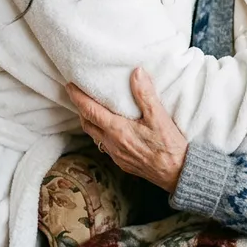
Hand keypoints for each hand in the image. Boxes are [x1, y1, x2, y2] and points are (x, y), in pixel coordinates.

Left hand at [65, 68, 187, 193]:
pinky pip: (104, 144)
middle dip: (79, 108)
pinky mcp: (122, 162)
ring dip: (88, 121)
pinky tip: (108, 127)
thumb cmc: (168, 145)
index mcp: (118, 130)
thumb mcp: (159, 116)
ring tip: (89, 108)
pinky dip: (99, 131)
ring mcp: (116, 155)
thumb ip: (145, 94)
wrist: (177, 173)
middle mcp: (112, 144)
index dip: (78, 98)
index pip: (90, 111)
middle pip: (87, 124)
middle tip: (76, 94)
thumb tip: (136, 73)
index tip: (69, 85)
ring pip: (94, 135)